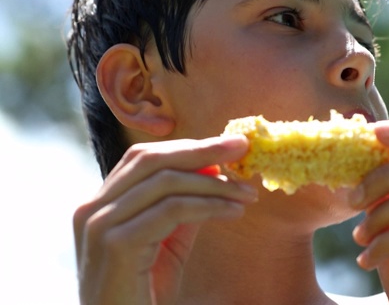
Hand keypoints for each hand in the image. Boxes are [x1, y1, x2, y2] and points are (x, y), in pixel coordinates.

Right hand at [72, 136, 257, 304]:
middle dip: (202, 150)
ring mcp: (100, 225)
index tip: (229, 146)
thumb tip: (214, 175)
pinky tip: (234, 211)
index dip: (189, 147)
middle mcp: (92, 209)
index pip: (145, 158)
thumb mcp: (166, 245)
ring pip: (166, 182)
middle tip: (242, 148)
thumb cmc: (142, 296)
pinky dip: (209, 206)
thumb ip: (182, 210)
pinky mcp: (117, 244)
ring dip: (214, 184)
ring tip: (247, 193)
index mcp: (101, 205)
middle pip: (152, 159)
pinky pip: (172, 210)